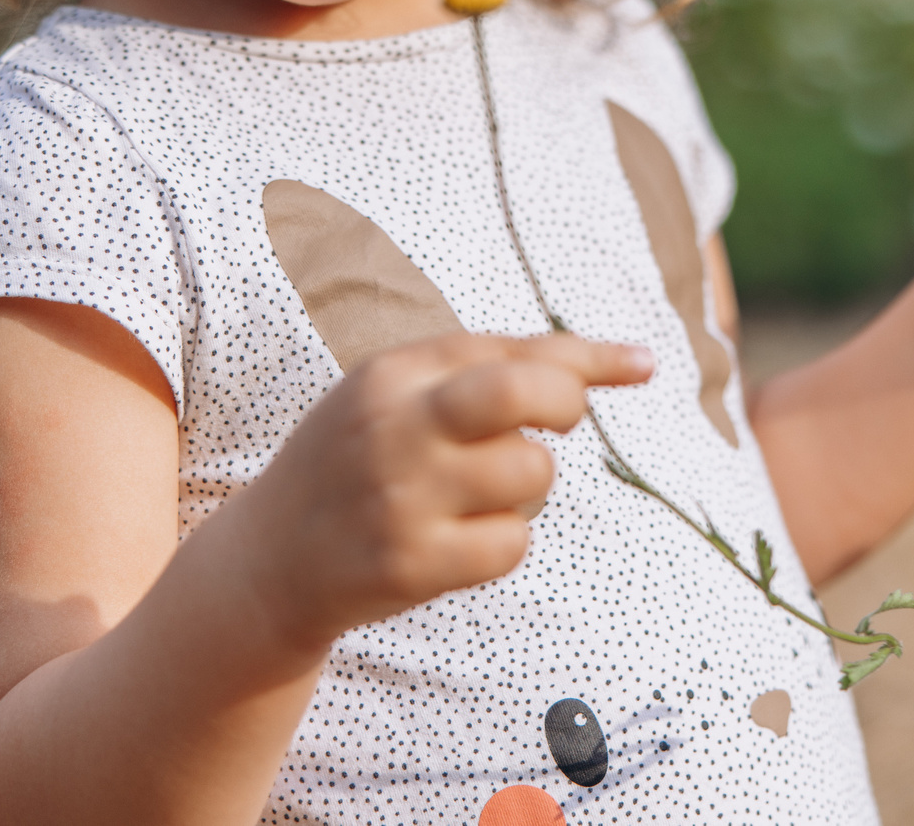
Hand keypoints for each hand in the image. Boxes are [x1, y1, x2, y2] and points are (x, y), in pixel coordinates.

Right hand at [223, 333, 653, 651]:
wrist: (267, 562)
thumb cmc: (359, 463)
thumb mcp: (397, 395)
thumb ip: (492, 366)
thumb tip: (631, 359)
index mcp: (391, 372)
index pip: (512, 349)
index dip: (589, 357)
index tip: (646, 365)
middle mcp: (393, 426)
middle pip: (524, 393)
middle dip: (566, 405)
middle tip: (560, 425)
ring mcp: (400, 497)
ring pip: (531, 476)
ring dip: (525, 489)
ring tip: (474, 496)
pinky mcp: (408, 564)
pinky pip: (512, 545)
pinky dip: (503, 543)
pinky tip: (457, 542)